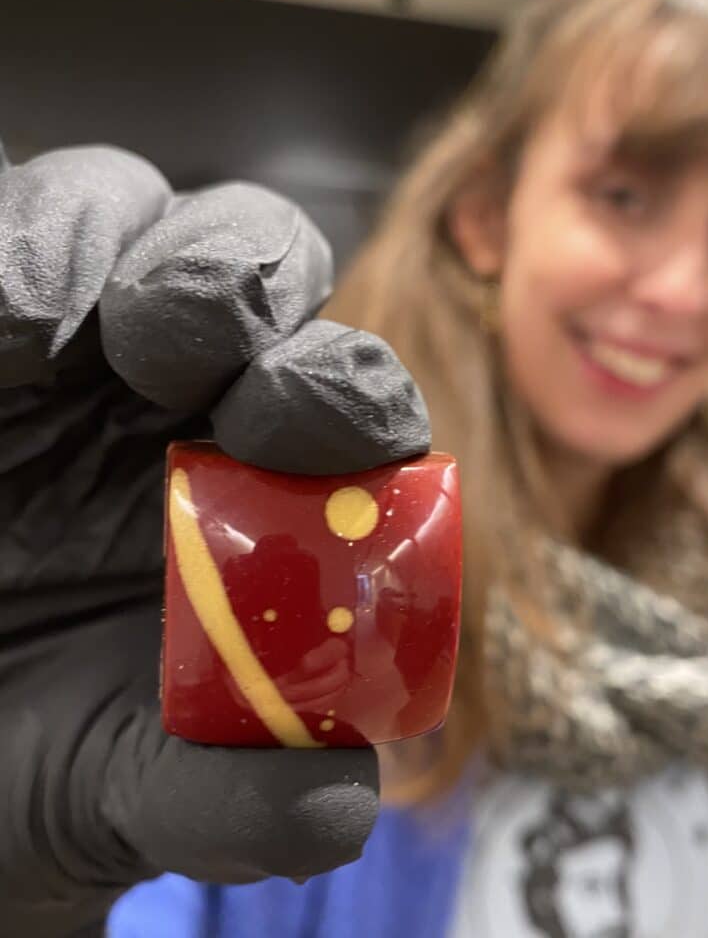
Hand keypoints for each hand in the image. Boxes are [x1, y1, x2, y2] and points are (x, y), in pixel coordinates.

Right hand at [0, 141, 429, 935]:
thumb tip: (338, 806)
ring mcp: (88, 344)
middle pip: (276, 274)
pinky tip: (14, 325)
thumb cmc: (29, 751)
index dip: (348, 396)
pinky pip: (33, 220)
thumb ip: (240, 801)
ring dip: (153, 251)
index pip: (358, 401)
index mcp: (270, 487)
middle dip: (254, 294)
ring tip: (82, 330)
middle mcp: (194, 396)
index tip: (293, 431)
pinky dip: (32, 242)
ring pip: (160, 217)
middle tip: (204, 360)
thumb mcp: (130, 791)